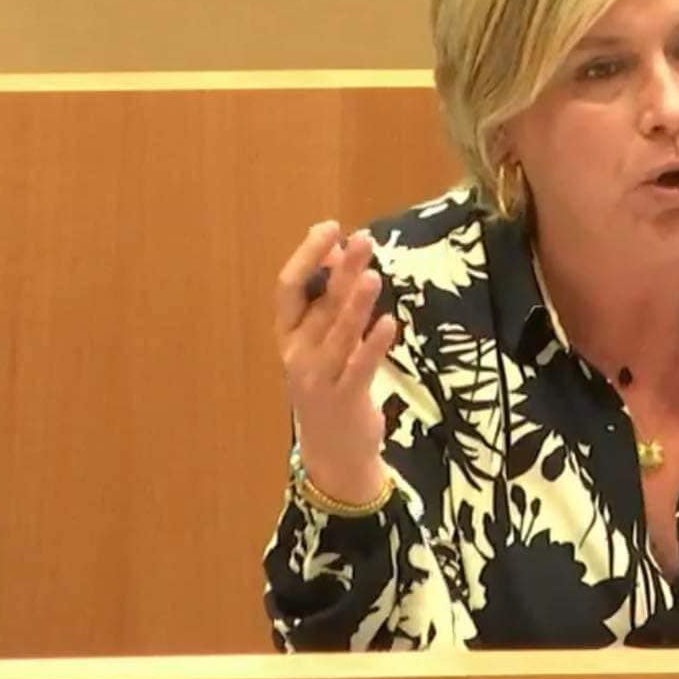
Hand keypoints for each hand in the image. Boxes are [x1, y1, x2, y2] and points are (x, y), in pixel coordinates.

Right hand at [274, 220, 395, 502]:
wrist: (333, 450)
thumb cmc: (329, 382)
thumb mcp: (324, 340)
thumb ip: (329, 300)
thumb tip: (340, 251)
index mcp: (288, 334)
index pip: (288, 288)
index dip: (308, 256)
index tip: (330, 228)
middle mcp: (297, 354)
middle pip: (319, 305)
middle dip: (341, 271)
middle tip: (363, 240)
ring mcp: (319, 379)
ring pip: (339, 334)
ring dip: (357, 304)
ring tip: (373, 275)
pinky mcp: (345, 399)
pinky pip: (360, 368)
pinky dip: (374, 345)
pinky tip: (390, 324)